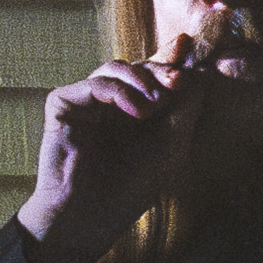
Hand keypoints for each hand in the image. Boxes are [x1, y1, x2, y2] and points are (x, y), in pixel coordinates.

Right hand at [19, 51, 213, 252]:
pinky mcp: (64, 104)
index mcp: (136, 111)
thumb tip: (198, 70)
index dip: (171, 57)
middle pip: (138, 66)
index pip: (154, 75)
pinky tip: (136, 111)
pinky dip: (118, 90)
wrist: (87, 216)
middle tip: (178, 79)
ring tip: (156, 105)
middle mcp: (111, 104)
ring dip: (142, 79)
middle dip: (161, 67)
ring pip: (115, 68)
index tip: (189, 46)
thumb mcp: (172, 145)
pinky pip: (94, 84)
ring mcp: (86, 103)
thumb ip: (186, 107)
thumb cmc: (129, 188)